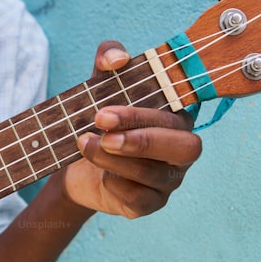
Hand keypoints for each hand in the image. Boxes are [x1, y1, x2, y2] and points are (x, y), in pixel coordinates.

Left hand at [58, 41, 202, 218]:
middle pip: (184, 147)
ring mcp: (169, 180)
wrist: (76, 165)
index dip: (144, 114)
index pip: (179, 114)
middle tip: (100, 130)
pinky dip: (118, 186)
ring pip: (156, 174)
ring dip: (117, 160)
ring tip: (85, 146)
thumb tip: (117, 59)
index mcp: (177, 117)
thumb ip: (108, 58)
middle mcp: (181, 149)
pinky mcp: (151, 203)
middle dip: (140, 140)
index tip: (103, 111)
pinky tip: (101, 176)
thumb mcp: (100, 84)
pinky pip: (142, 200)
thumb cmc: (99, 121)